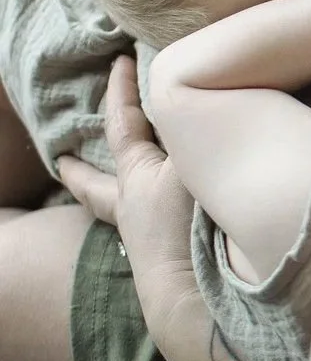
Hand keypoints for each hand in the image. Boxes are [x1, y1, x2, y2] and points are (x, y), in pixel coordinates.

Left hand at [59, 55, 194, 332]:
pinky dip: (149, 231)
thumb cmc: (197, 224)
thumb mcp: (198, 161)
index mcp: (138, 177)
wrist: (198, 298)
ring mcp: (146, 244)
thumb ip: (197, 128)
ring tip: (108, 198)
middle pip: (97, 186)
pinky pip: (149, 242)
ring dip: (110, 203)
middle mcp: (134, 211)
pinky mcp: (166, 270)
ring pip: (117, 217)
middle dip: (81, 172)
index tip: (117, 62)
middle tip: (61, 163)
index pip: (123, 124)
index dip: (121, 91)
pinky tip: (160, 233)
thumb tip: (198, 95)